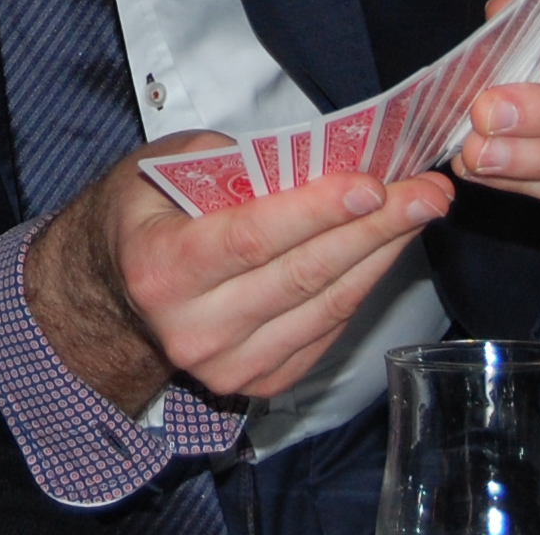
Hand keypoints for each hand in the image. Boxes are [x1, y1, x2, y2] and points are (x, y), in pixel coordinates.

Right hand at [23, 135, 451, 413]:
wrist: (111, 296)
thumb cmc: (142, 216)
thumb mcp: (162, 166)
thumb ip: (229, 161)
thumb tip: (313, 157)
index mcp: (160, 268)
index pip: (251, 238)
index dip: (315, 212)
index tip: (373, 184)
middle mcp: (193, 328)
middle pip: (302, 275)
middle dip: (375, 228)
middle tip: (428, 191)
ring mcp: (227, 365)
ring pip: (324, 306)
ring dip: (382, 255)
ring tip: (421, 210)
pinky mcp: (258, 382)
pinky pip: (325, 331)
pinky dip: (361, 286)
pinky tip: (386, 248)